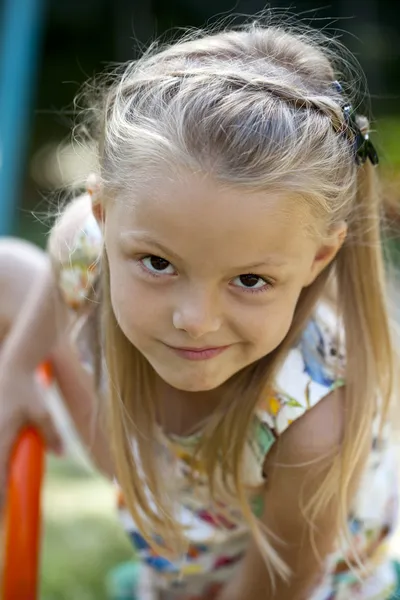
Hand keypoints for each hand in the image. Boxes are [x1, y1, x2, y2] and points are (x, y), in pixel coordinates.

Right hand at [0, 366, 62, 507]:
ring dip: (0, 475)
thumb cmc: (27, 389)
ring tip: (3, 499)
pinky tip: (4, 466)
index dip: (1, 499)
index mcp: (1, 438)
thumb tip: (60, 454)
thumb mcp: (43, 412)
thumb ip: (50, 433)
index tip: (3, 516)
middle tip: (3, 513)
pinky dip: (0, 460)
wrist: (13, 365)